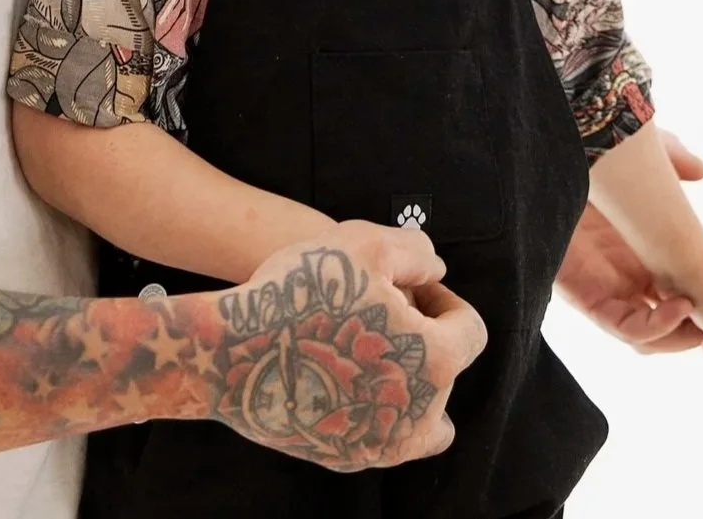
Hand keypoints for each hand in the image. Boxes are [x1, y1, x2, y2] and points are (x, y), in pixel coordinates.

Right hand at [214, 222, 485, 469]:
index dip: (444, 298)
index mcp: (434, 361)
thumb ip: (415, 252)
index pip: (469, 329)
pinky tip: (338, 376)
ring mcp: (383, 445)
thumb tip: (436, 270)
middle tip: (378, 308)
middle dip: (421, 334)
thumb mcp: (363, 243)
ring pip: (423, 418)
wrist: (233, 351)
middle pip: (444, 369)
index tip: (411, 286)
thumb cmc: (300, 292)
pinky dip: (372, 409)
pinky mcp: (347, 460)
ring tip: (368, 350)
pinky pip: (380, 435)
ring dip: (407, 381)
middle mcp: (419, 416)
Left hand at [556, 129, 702, 353]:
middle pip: (685, 301)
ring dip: (695, 326)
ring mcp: (607, 283)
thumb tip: (701, 170)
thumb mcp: (630, 151)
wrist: (534, 159)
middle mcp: (627, 264)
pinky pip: (627, 328)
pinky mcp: (584, 297)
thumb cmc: (575, 152)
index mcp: (642, 235)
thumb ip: (666, 158)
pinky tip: (680, 306)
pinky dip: (659, 327)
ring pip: (660, 326)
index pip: (694, 258)